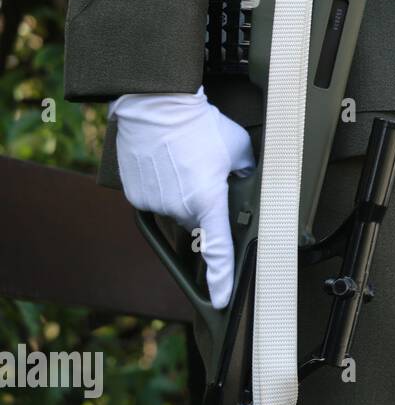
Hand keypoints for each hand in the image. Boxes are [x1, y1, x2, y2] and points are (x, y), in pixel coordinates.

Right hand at [110, 87, 255, 308]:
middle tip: (207, 176)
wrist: (156, 105)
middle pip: (199, 223)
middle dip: (206, 206)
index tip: (222, 298)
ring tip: (185, 164)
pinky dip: (164, 190)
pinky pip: (156, 202)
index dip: (222, 277)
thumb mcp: (239, 149)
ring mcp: (155, 202)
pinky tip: (167, 166)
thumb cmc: (199, 124)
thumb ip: (247, 174)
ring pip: (177, 212)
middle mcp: (180, 207)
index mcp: (208, 200)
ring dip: (184, 196)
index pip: (218, 248)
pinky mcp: (137, 195)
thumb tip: (246, 185)